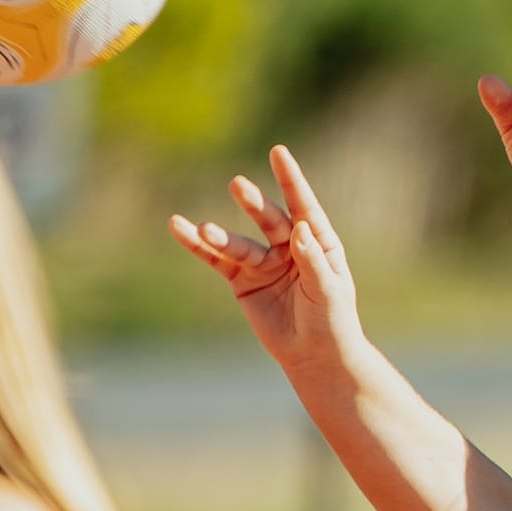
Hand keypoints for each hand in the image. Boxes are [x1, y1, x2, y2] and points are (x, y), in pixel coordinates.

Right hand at [170, 146, 365, 380]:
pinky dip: (198, 246)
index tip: (278, 153)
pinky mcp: (242, 279)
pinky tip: (179, 227)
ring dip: (220, 236)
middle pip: (269, 219)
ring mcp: (264, 261)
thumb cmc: (332, 322)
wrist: (315, 357)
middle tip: (238, 186)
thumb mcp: (328, 291)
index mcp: (317, 242)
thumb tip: (298, 228)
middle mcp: (289, 245)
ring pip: (239, 244)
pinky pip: (218, 259)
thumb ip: (313, 261)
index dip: (291, 181)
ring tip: (204, 228)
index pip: (304, 207)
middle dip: (254, 204)